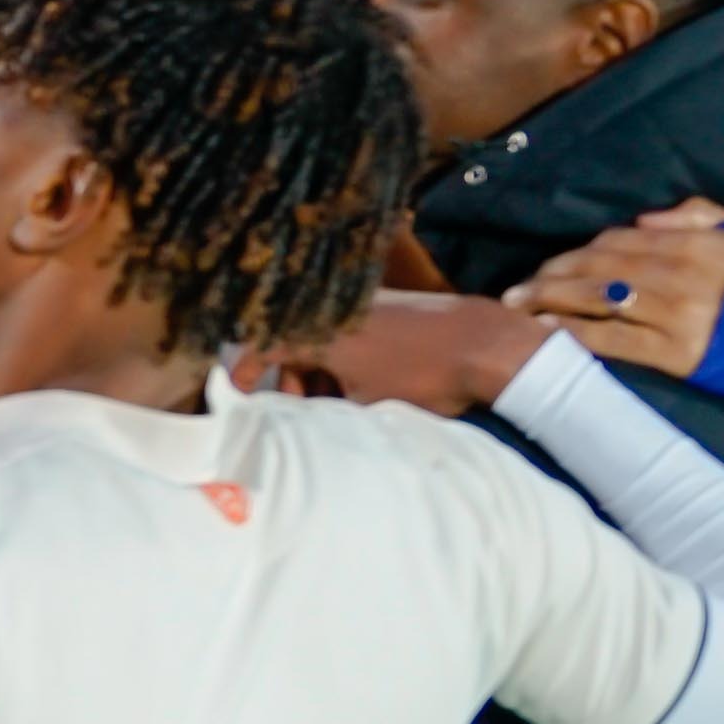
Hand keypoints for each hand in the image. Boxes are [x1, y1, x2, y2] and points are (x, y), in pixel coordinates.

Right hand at [258, 288, 543, 418]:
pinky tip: (361, 382)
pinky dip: (342, 356)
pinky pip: (346, 330)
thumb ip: (325, 407)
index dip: (246, 372)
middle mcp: (335, 310)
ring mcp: (362, 304)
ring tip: (335, 402)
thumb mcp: (365, 403)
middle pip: (291, 342)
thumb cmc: (422, 374)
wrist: (484, 342)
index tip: (239, 395)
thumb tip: (300, 420)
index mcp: (321, 333)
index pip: (262, 347)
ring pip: (321, 338)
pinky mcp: (387, 304)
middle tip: (300, 410)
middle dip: (289, 378)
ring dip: (318, 369)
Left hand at [507, 207, 723, 376]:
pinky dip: (573, 334)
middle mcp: (683, 275)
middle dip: (551, 275)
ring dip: (549, 301)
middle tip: (516, 288)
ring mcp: (679, 315)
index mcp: (697, 244)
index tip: (550, 264)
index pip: (619, 241)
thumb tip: (641, 219)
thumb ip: (698, 217)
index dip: (576, 252)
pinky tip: (545, 332)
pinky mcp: (679, 355)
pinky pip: (613, 340)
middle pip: (598, 266)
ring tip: (517, 307)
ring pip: (597, 299)